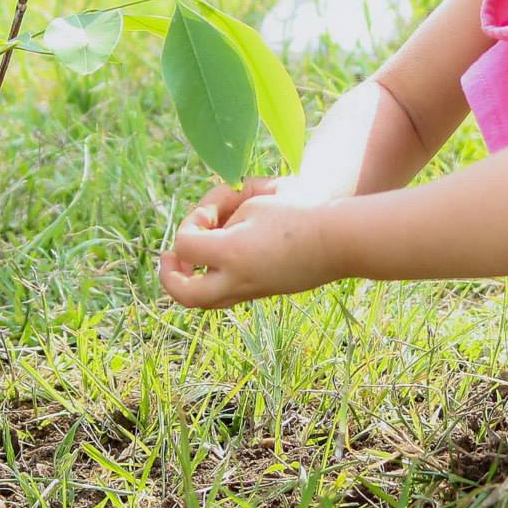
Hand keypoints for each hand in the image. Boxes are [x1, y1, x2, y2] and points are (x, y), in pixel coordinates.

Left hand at [158, 191, 339, 308]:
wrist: (337, 241)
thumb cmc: (297, 215)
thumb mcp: (255, 206)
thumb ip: (223, 220)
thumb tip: (206, 231)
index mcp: (231, 253)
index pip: (184, 244)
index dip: (190, 222)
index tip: (211, 212)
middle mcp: (236, 279)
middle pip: (185, 294)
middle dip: (170, 276)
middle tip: (171, 256)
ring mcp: (251, 291)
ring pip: (205, 301)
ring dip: (192, 281)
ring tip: (194, 259)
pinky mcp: (264, 292)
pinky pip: (227, 294)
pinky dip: (216, 278)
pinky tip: (225, 256)